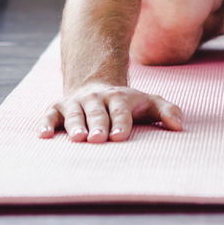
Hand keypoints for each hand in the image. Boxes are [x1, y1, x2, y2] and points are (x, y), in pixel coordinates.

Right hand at [39, 84, 182, 142]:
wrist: (96, 85)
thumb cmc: (127, 104)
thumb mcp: (149, 103)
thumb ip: (167, 111)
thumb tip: (179, 127)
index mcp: (118, 98)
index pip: (121, 110)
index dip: (121, 122)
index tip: (121, 135)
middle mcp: (95, 99)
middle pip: (97, 112)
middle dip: (98, 124)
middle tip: (98, 139)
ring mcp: (75, 103)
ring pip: (73, 113)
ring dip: (74, 125)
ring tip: (77, 138)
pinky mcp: (57, 108)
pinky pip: (49, 115)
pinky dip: (45, 123)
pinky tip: (43, 135)